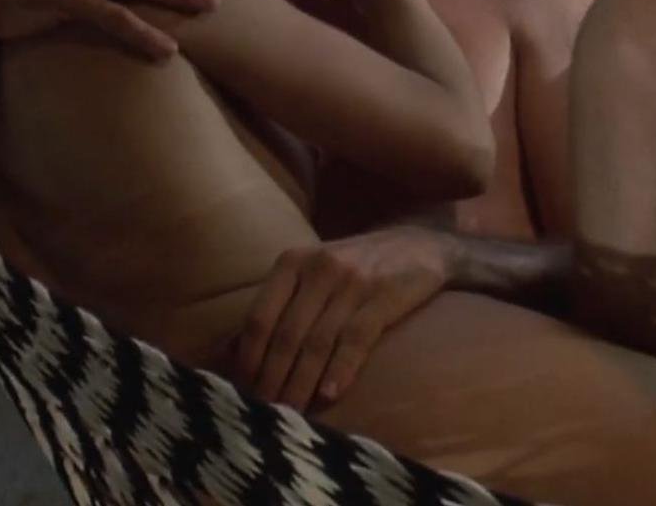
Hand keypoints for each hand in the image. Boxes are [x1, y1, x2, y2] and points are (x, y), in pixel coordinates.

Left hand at [230, 228, 452, 410]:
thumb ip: (281, 302)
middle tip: (266, 412)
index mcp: (292, 261)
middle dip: (273, 379)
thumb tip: (236, 352)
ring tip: (292, 413)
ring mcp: (354, 281)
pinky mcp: (385, 296)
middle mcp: (319, 267)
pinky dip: (340, 370)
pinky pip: (356, 339)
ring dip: (301, 384)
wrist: (419, 243)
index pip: (259, 318)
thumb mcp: (313, 270)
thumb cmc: (355, 267)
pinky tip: (329, 395)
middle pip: (286, 336)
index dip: (248, 360)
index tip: (244, 391)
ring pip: (318, 343)